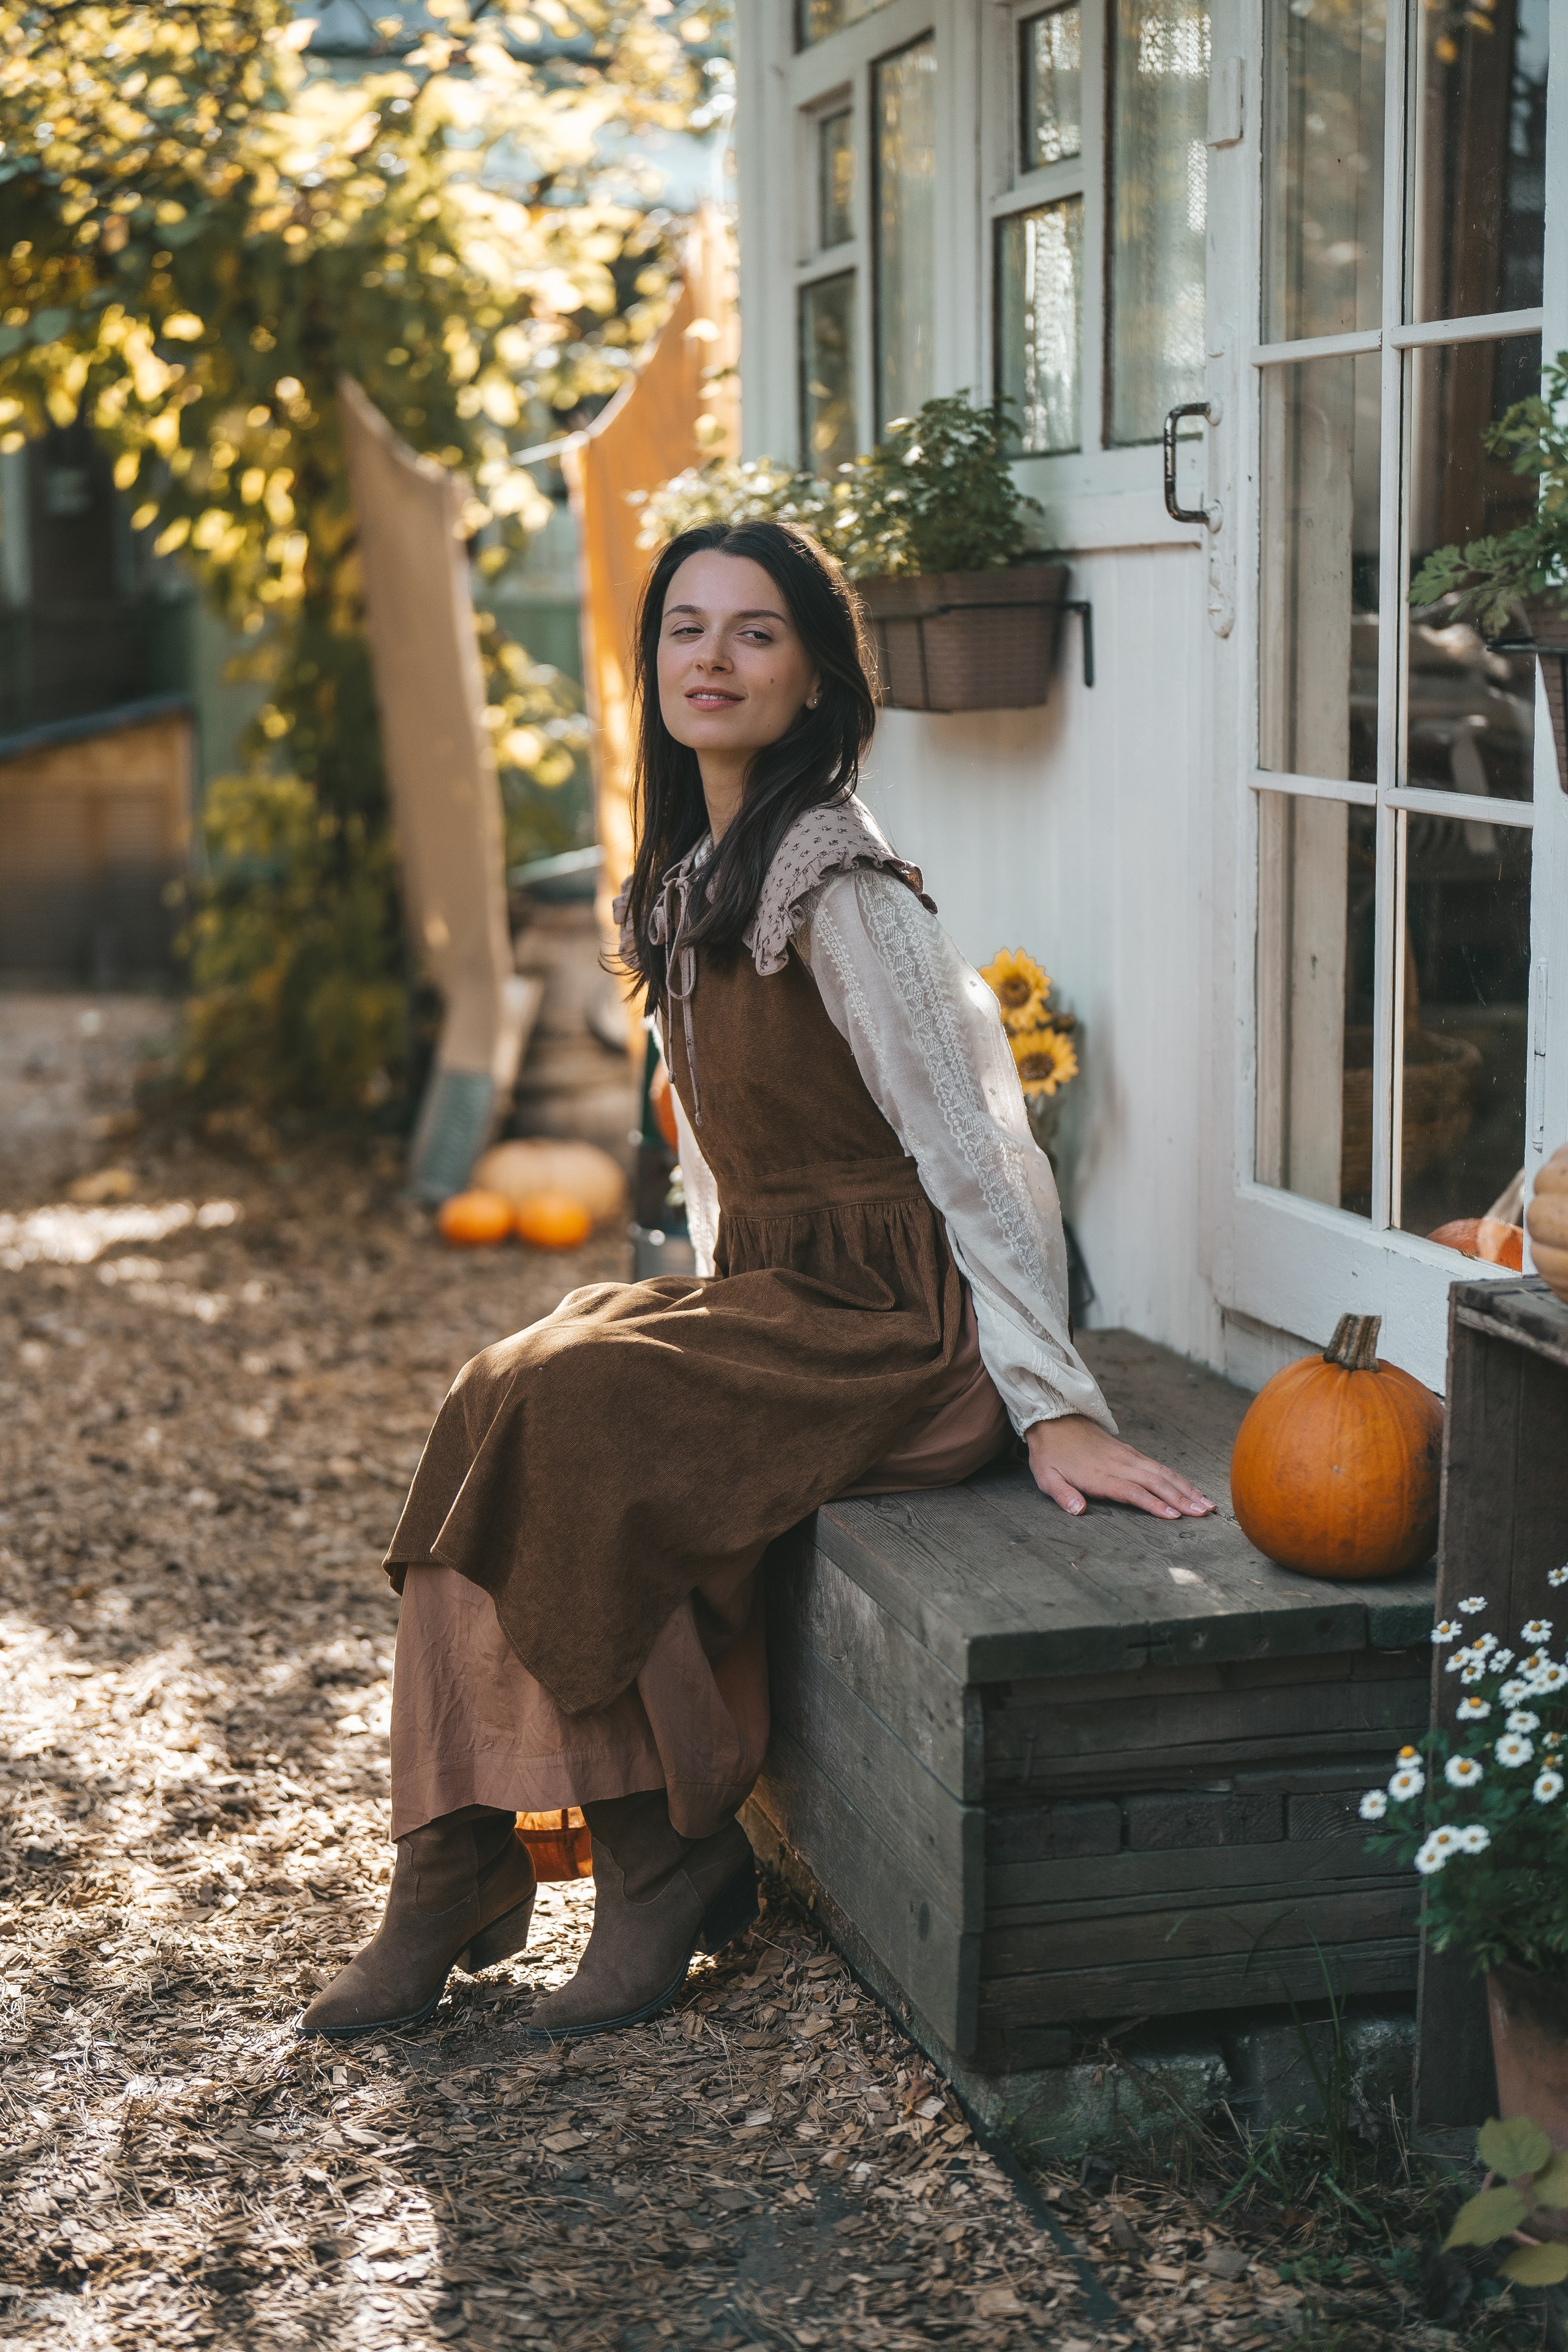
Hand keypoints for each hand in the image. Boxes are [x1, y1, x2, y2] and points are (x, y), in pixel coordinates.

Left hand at [1026, 1415, 1215, 1520]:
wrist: (1053, 1418)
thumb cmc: (1050, 1454)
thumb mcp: (1047, 1477)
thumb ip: (1063, 1495)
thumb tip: (1078, 1511)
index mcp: (1099, 1474)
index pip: (1132, 1491)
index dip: (1153, 1504)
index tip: (1175, 1516)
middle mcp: (1119, 1465)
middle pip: (1155, 1482)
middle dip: (1182, 1499)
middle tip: (1204, 1513)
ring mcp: (1127, 1457)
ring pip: (1163, 1473)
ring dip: (1186, 1489)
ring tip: (1207, 1504)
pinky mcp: (1130, 1452)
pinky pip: (1159, 1466)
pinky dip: (1178, 1478)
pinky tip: (1191, 1489)